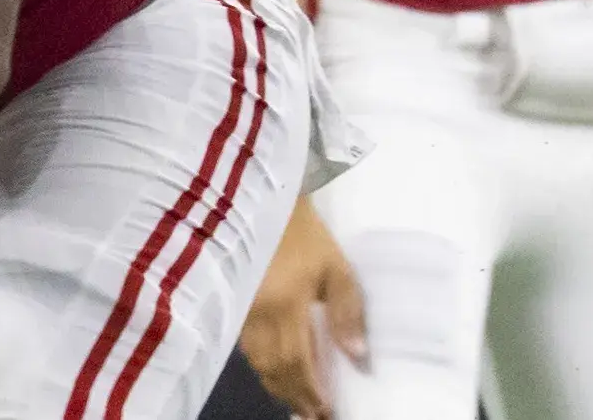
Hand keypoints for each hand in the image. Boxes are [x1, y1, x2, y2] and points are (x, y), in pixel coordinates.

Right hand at [239, 200, 365, 419]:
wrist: (259, 195)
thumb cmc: (304, 229)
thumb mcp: (335, 264)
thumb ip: (348, 311)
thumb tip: (359, 357)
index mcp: (284, 305)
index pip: (298, 362)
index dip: (311, 391)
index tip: (325, 411)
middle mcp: (257, 316)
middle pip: (275, 368)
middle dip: (295, 395)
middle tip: (314, 415)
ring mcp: (241, 311)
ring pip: (258, 362)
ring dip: (279, 385)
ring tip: (299, 402)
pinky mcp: (233, 304)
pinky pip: (248, 348)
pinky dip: (265, 367)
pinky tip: (277, 372)